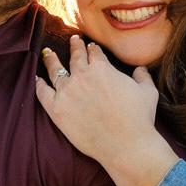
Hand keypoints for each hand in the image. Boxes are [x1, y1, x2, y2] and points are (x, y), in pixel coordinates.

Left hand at [35, 35, 178, 185]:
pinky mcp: (56, 109)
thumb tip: (140, 68)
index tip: (90, 46)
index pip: (94, 53)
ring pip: (55, 70)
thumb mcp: (148, 92)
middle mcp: (81, 75)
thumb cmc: (139, 119)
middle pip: (74, 56)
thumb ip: (143, 76)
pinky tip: (38, 80)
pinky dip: (39, 85)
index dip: (92, 49)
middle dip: (74, 46)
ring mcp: (66, 92)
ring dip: (51, 59)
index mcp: (102, 68)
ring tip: (48, 53)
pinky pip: (43, 92)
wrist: (126, 145)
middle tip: (72, 40)